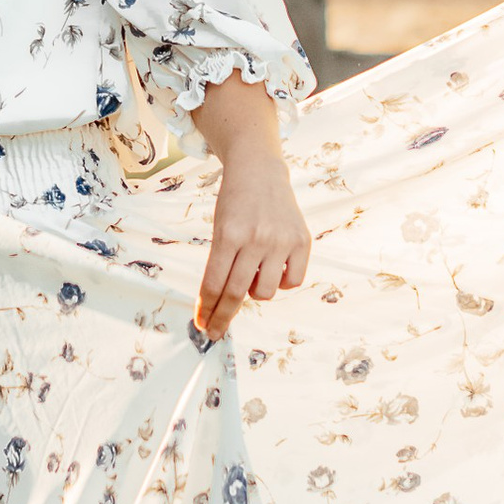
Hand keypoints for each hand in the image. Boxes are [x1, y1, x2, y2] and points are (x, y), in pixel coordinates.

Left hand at [195, 144, 311, 341]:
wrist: (261, 172)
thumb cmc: (234, 202)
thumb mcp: (219, 227)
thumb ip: (221, 262)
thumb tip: (218, 304)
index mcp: (228, 234)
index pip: (214, 283)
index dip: (206, 309)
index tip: (202, 325)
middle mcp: (256, 238)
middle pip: (236, 293)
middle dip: (221, 317)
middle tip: (214, 331)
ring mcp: (281, 240)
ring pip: (265, 292)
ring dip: (255, 292)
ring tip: (252, 271)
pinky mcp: (302, 241)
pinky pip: (292, 281)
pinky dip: (282, 282)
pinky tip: (274, 267)